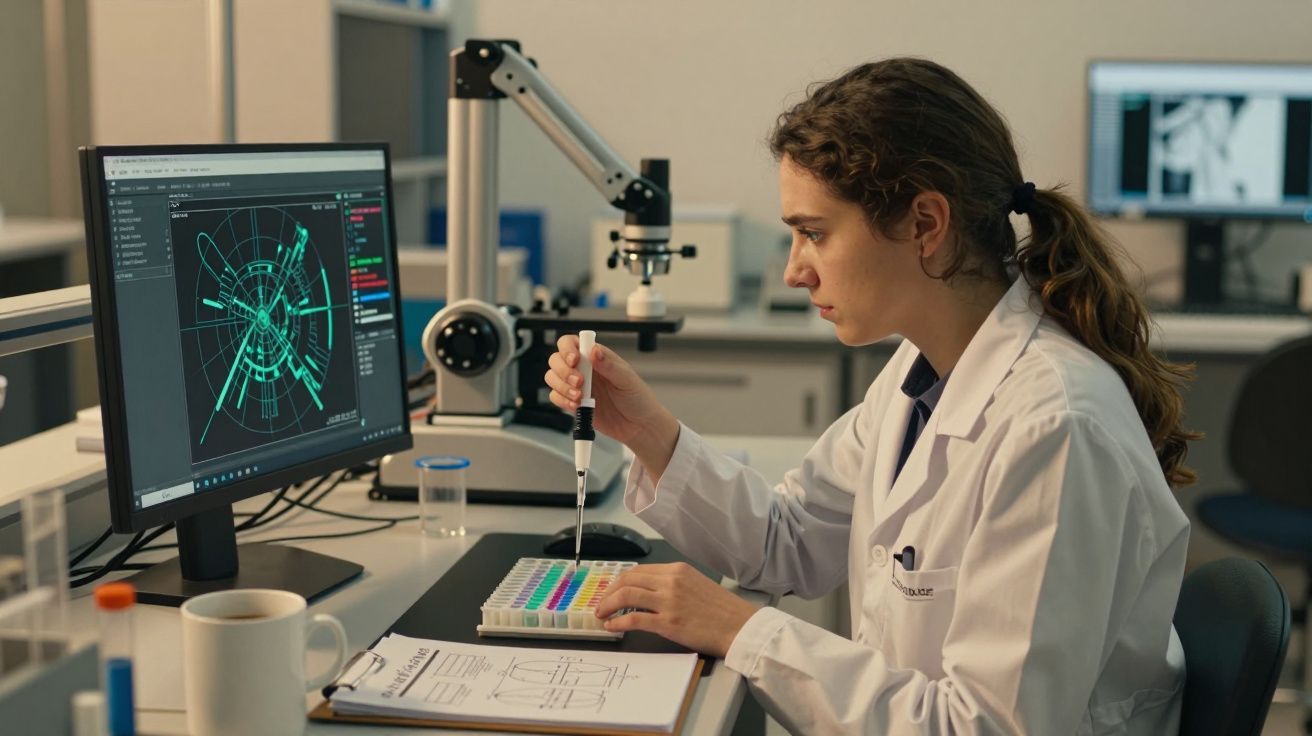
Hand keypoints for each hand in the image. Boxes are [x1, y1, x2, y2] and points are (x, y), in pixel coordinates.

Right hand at [544, 334, 679, 478]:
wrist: (638, 426)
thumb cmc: (638, 399)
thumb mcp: (627, 380)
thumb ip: (609, 365)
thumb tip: (594, 351)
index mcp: (597, 357)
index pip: (572, 343)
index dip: (567, 349)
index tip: (575, 360)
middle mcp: (584, 368)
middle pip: (556, 359)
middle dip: (563, 371)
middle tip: (580, 383)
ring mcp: (577, 386)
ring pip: (553, 378)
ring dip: (561, 387)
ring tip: (579, 397)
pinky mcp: (573, 402)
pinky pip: (556, 397)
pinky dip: (562, 401)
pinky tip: (576, 406)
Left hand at [593, 562, 757, 657]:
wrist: (739, 626)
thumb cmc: (722, 610)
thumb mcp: (696, 584)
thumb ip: (672, 583)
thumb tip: (646, 591)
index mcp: (677, 570)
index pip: (639, 570)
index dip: (620, 581)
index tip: (611, 591)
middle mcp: (671, 581)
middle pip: (628, 579)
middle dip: (608, 592)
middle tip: (601, 603)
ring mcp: (669, 601)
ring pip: (626, 595)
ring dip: (608, 605)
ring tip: (602, 614)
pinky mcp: (669, 622)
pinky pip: (634, 618)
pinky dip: (618, 621)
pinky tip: (612, 626)